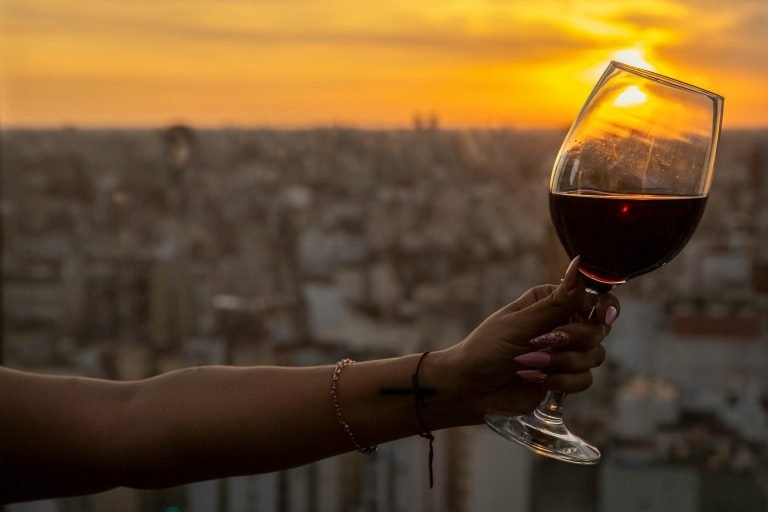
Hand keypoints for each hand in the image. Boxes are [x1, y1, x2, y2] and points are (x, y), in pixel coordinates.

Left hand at [438, 257, 619, 420]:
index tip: (603, 318)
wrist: (471, 387)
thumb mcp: (520, 323)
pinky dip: (560, 382)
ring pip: (594, 356)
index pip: (594, 298)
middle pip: (598, 329)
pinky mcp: (565, 377)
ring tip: (527, 363)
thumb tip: (580, 264)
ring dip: (562, 363)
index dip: (604, 308)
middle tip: (541, 343)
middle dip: (572, 340)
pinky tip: (533, 378)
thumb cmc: (487, 348)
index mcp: (552, 302)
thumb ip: (556, 303)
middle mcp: (563, 323)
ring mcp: (566, 352)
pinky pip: (584, 379)